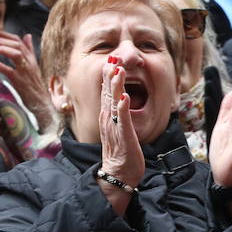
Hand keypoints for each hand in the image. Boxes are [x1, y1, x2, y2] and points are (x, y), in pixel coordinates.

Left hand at [0, 31, 51, 127]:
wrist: (40, 100)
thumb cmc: (34, 83)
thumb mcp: (33, 64)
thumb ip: (29, 50)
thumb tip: (27, 35)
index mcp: (30, 57)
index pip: (18, 40)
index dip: (4, 35)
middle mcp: (29, 62)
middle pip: (16, 45)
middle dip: (0, 41)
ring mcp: (25, 71)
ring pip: (16, 54)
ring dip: (1, 49)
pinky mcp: (20, 81)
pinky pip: (9, 70)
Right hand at [98, 59, 144, 192]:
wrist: (119, 173)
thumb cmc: (121, 151)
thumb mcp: (117, 128)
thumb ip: (117, 114)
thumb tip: (118, 99)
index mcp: (107, 116)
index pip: (106, 92)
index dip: (108, 76)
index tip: (111, 59)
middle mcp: (108, 119)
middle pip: (108, 93)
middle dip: (110, 75)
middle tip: (113, 58)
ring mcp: (115, 126)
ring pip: (114, 102)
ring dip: (116, 86)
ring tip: (118, 70)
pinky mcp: (123, 135)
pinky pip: (122, 119)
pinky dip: (123, 107)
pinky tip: (125, 97)